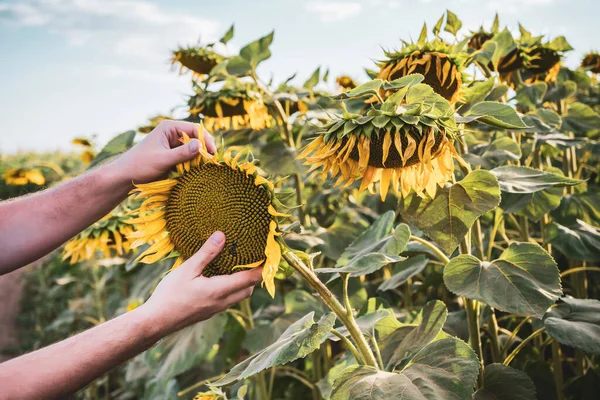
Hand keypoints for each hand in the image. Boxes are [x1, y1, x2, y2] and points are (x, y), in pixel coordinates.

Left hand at [111, 120, 216, 184]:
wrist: (124, 177)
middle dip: (203, 149)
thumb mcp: (162, 160)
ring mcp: (172, 145)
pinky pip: (187, 157)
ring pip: (192, 149)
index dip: (205, 139)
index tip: (212, 153)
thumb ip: (182, 153)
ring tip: (205, 168)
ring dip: (198, 157)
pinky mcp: (172, 156)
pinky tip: (196, 171)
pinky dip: (192, 163)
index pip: (194, 129)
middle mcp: (172, 134)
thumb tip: (200, 146)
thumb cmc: (140, 165)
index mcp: (169, 128)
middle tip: (211, 162)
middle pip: (195, 138)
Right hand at [140, 231, 261, 334]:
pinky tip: (219, 280)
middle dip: (253, 277)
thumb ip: (206, 253)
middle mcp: (222, 302)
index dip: (262, 268)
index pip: (250, 279)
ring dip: (242, 284)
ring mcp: (216, 309)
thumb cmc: (170, 295)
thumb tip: (222, 236)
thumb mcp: (188, 270)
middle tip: (252, 260)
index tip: (268, 257)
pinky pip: (227, 301)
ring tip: (237, 267)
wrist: (156, 322)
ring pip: (238, 297)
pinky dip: (231, 290)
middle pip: (248, 290)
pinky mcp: (208, 312)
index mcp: (220, 290)